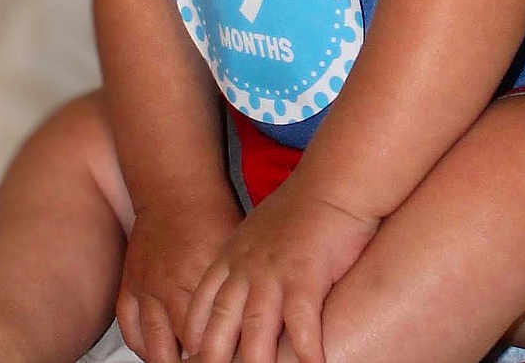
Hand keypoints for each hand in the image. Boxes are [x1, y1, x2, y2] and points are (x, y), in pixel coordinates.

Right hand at [117, 188, 243, 362]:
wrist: (175, 189)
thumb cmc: (212, 214)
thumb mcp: (235, 252)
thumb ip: (240, 291)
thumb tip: (256, 323)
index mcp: (203, 280)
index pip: (211, 340)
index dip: (220, 355)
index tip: (227, 358)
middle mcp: (171, 288)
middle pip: (181, 351)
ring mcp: (148, 289)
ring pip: (154, 348)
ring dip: (169, 361)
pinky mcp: (130, 285)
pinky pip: (131, 329)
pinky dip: (142, 346)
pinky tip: (157, 351)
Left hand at [182, 181, 377, 362]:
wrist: (333, 180)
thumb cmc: (304, 207)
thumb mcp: (260, 233)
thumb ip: (246, 262)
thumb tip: (241, 291)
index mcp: (233, 257)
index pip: (202, 304)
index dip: (194, 336)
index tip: (190, 357)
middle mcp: (246, 267)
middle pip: (220, 324)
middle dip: (213, 357)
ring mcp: (273, 273)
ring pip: (255, 332)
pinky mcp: (305, 275)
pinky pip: (301, 324)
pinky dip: (306, 352)